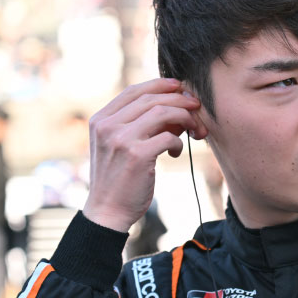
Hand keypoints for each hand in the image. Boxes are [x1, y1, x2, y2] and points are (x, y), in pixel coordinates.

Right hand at [82, 78, 207, 231]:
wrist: (107, 212)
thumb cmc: (119, 179)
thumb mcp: (120, 146)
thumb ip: (140, 125)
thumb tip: (176, 108)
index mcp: (100, 120)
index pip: (133, 91)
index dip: (159, 85)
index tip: (179, 87)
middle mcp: (107, 125)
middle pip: (151, 99)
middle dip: (179, 100)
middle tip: (196, 108)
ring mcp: (121, 139)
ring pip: (162, 112)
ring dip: (184, 118)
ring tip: (192, 130)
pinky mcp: (137, 155)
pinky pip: (169, 137)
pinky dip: (179, 143)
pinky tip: (176, 153)